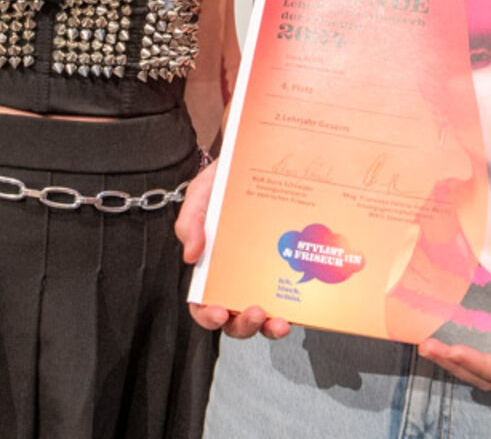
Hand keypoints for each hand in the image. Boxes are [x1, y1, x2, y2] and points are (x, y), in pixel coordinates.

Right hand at [175, 159, 293, 339]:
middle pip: (236, 320)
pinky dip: (296, 306)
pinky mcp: (289, 271)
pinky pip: (293, 296)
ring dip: (270, 327)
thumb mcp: (199, 197)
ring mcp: (264, 278)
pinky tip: (301, 299)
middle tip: (254, 312)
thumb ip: (190, 223)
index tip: (219, 312)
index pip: (203, 305)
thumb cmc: (222, 184)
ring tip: (279, 321)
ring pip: (265, 317)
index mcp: (210, 271)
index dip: (208, 316)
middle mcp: (236, 281)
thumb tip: (191, 256)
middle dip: (244, 325)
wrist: (256, 162)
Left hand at [417, 224, 490, 390]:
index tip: (453, 349)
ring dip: (453, 357)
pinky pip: (479, 336)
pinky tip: (438, 325)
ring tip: (427, 343)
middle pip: (489, 373)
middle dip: (457, 364)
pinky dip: (457, 337)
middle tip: (428, 347)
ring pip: (480, 359)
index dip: (480, 365)